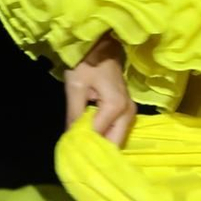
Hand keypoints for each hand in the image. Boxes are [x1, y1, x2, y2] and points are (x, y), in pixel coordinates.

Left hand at [64, 31, 135, 146]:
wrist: (101, 44)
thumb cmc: (87, 61)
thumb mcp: (75, 86)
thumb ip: (74, 115)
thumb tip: (70, 140)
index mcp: (116, 106)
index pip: (99, 137)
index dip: (84, 146)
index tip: (71, 154)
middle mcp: (128, 112)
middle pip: (114, 143)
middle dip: (96, 151)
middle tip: (77, 156)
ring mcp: (130, 112)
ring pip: (116, 139)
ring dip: (100, 145)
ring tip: (82, 150)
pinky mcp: (127, 111)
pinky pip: (116, 130)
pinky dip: (104, 136)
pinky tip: (90, 139)